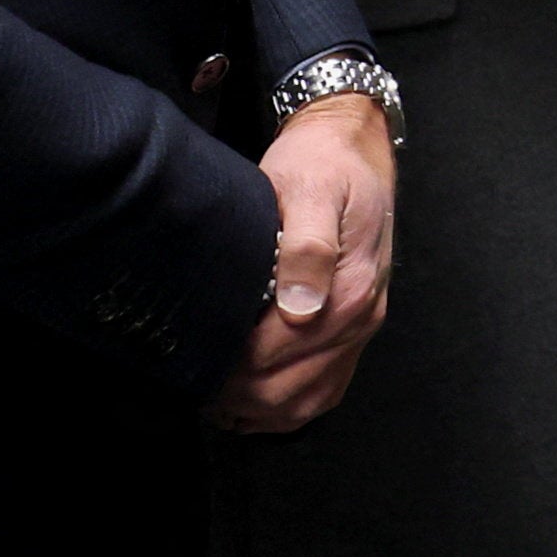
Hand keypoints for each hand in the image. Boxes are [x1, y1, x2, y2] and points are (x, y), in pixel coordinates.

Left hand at [211, 94, 393, 433]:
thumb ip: (308, 247)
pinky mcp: (356, 328)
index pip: (280, 355)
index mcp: (350, 288)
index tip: (195, 360)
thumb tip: (301, 307)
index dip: (233, 366)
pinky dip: (289, 406)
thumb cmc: (323, 164)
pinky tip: (254, 401)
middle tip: (194, 382)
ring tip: (216, 400)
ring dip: (261, 409)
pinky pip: (326, 388)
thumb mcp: (310, 189)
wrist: (354, 146)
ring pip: (309, 400)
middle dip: (239, 395)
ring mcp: (362, 327)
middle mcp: (362, 317)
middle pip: (291, 389)